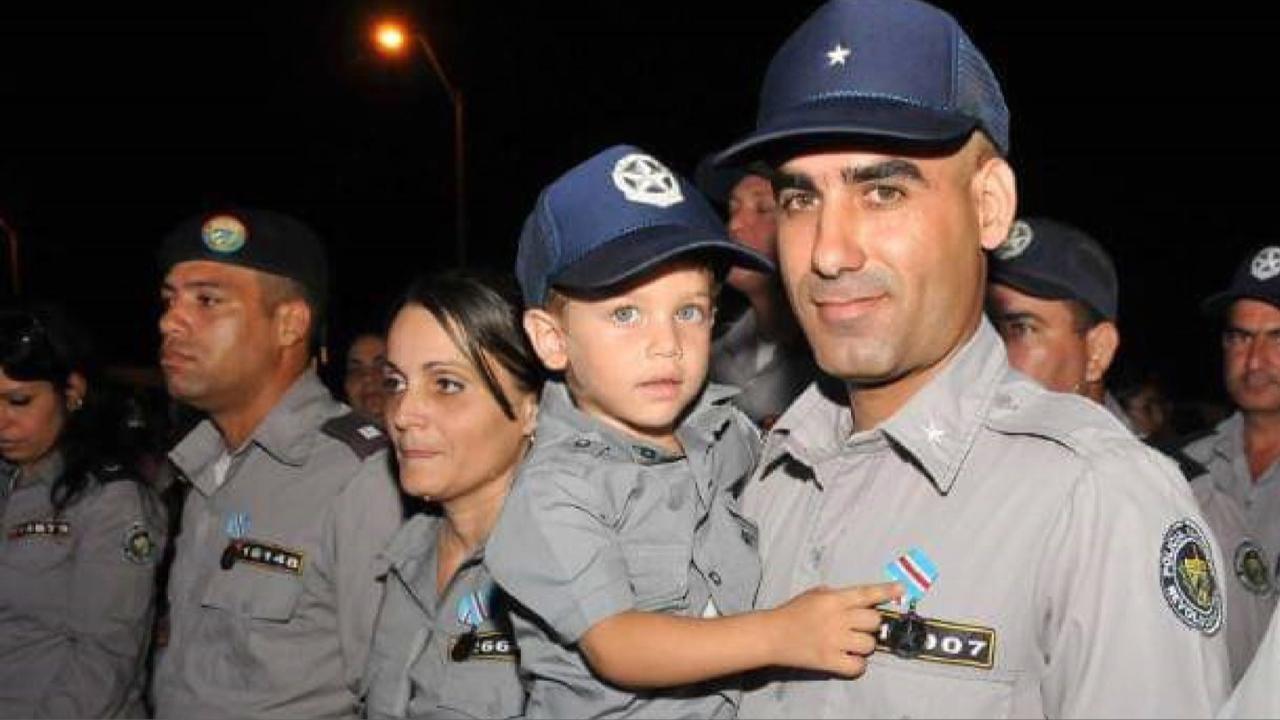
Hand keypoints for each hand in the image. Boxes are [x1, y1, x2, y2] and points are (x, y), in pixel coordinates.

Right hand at [766, 582, 902, 677]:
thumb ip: (836, 595)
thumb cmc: (791, 612)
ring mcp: (834, 641)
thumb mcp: (813, 594)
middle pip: (873, 622)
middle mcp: (837, 619)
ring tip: (850, 644)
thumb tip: (859, 600)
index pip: (865, 594)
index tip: (900, 589)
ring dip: (863, 645)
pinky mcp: (829, 661)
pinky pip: (858, 666)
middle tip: (857, 628)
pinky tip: (848, 659)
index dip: (885, 592)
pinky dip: (856, 665)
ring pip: (869, 645)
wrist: (771, 635)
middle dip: (869, 625)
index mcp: (832, 599)